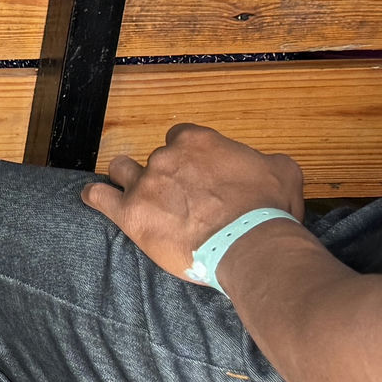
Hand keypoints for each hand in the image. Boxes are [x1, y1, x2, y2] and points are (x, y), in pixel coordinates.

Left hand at [83, 123, 305, 280]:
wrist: (251, 244)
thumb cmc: (269, 210)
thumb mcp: (283, 172)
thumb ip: (266, 161)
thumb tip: (263, 164)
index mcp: (198, 142)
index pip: (180, 138)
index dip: (187, 157)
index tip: (195, 175)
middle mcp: (167, 156)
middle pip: (155, 158)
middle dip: (165, 175)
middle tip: (181, 199)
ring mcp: (145, 184)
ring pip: (122, 170)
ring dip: (128, 180)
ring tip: (138, 197)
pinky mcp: (131, 214)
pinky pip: (99, 197)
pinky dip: (97, 197)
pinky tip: (98, 198)